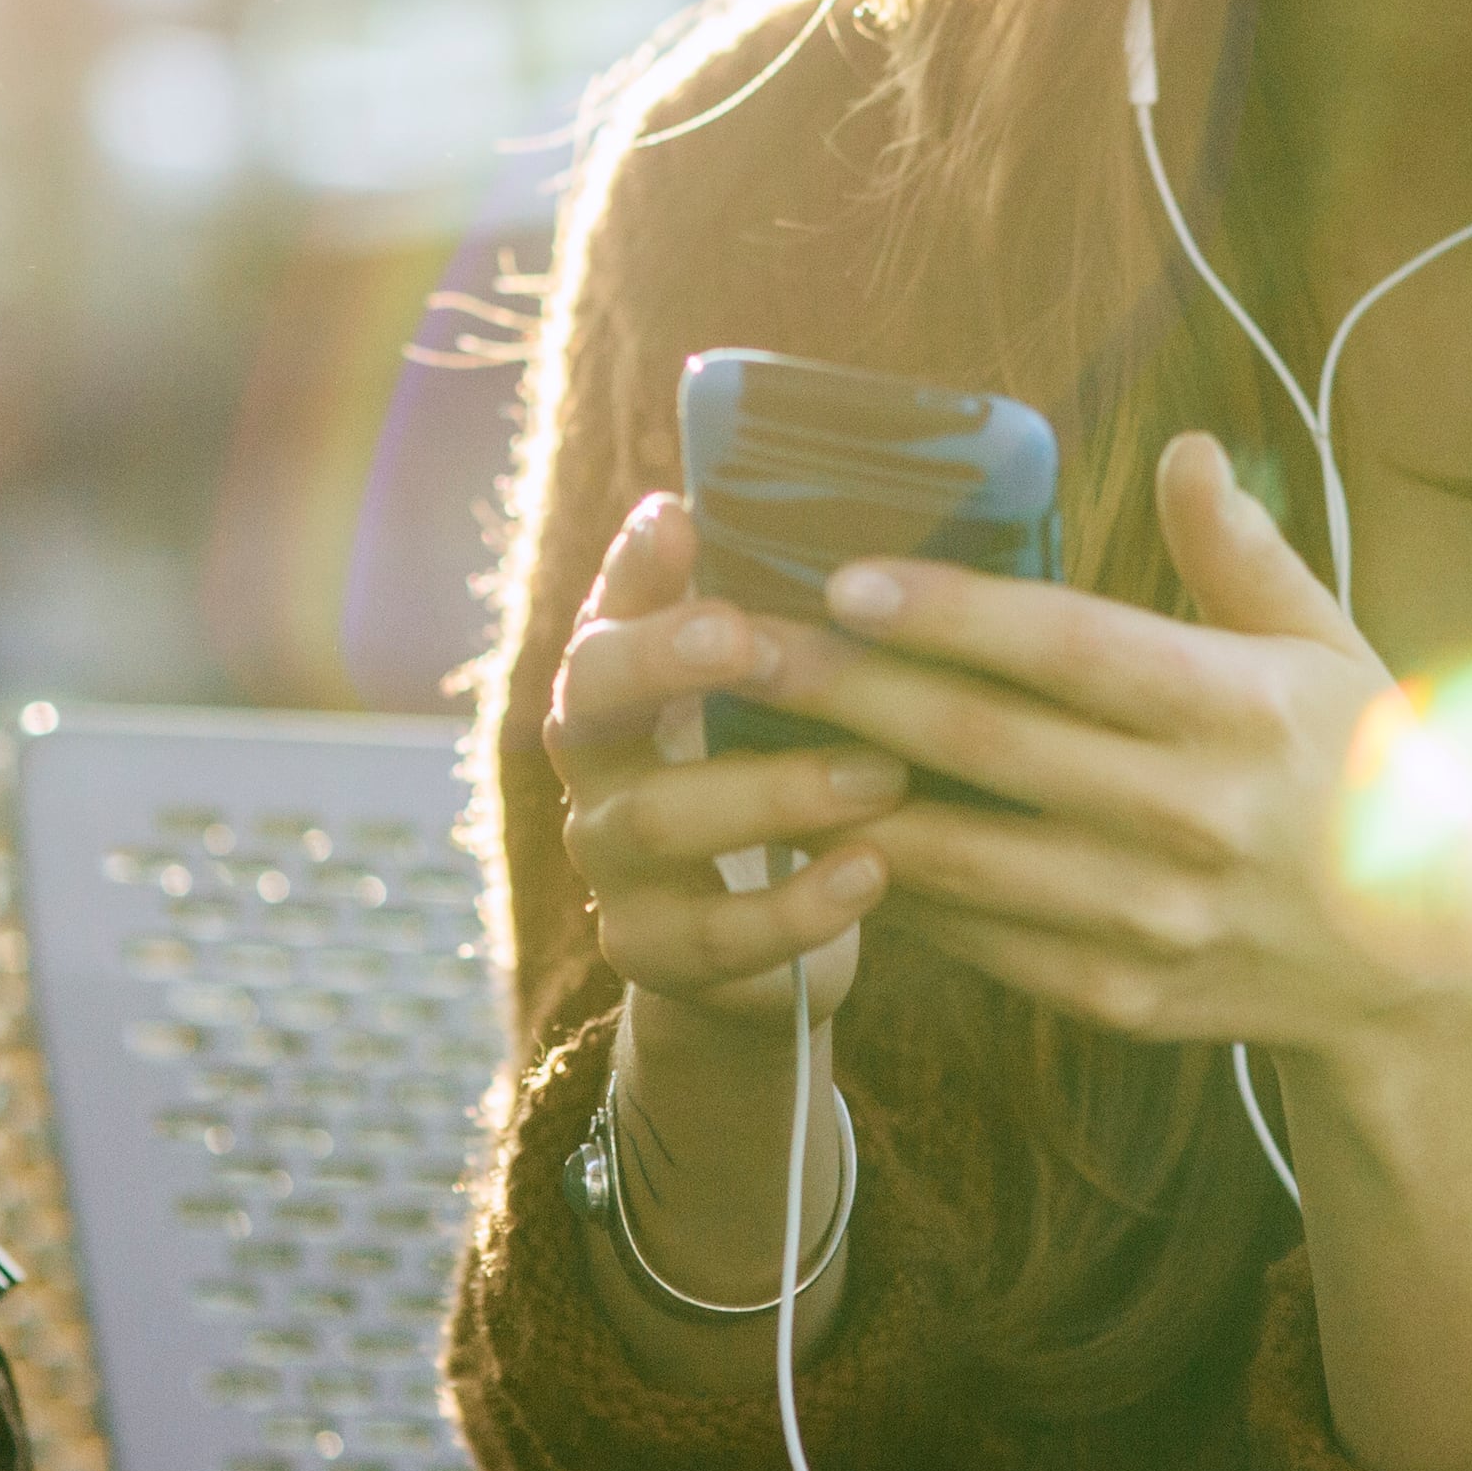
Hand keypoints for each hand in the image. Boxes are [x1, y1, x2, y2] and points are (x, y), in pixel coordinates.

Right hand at [542, 494, 899, 1032]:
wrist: (752, 952)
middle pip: (591, 701)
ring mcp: (610, 865)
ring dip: (773, 789)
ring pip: (657, 817)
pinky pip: (717, 933)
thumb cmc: (776, 782)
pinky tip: (872, 870)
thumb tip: (876, 539)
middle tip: (752, 636)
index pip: (607, 610)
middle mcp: (594, 766)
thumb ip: (787, 630)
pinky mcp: (652, 953)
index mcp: (619, 687)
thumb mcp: (773, 707)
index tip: (678, 517)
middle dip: (666, 661)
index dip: (632, 569)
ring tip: (880, 773)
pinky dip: (799, 903)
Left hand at [779, 432, 1471, 1085]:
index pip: (1071, 650)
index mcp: (1240, 712)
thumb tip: (1184, 449)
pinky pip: (979, 938)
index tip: (844, 578)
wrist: (1420, 976)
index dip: (952, 614)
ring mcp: (1149, 919)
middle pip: (986, 746)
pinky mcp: (1116, 995)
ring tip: (752, 740)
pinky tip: (824, 837)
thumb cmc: (1363, 779)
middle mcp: (1191, 817)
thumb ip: (1244, 557)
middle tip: (741, 644)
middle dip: (849, 690)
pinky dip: (896, 888)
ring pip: (961, 854)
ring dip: (844, 798)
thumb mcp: (1331, 654)